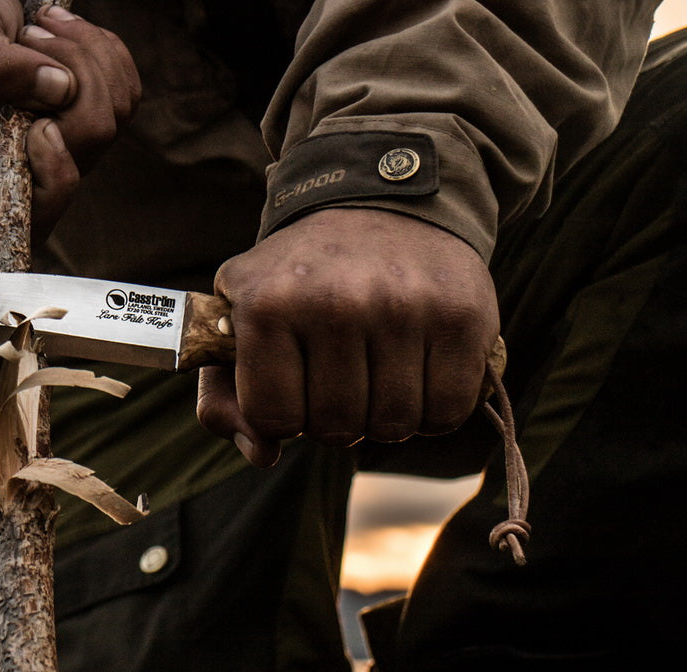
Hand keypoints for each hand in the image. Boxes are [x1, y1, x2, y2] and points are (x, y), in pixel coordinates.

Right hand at [0, 0, 139, 236]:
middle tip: (30, 34)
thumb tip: (60, 88)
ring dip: (86, 53)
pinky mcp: (92, 118)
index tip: (43, 124)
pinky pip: (126, 92)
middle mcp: (24, 165)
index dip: (55, 174)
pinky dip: (103, 51)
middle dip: (74, 71)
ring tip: (40, 26)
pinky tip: (63, 32)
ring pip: (114, 112)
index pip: (33, 212)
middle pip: (90, 140)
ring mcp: (65, 146)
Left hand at [196, 208, 499, 462]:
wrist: (379, 202)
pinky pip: (448, 412)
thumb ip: (225, 397)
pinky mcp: (462, 315)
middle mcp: (335, 303)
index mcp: (267, 304)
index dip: (283, 417)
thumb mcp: (239, 318)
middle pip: (335, 427)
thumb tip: (263, 455)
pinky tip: (416, 375)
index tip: (292, 386)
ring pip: (394, 426)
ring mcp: (404, 308)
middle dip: (334, 420)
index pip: (273, 419)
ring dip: (384, 418)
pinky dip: (433, 412)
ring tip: (376, 376)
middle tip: (339, 381)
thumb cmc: (300, 277)